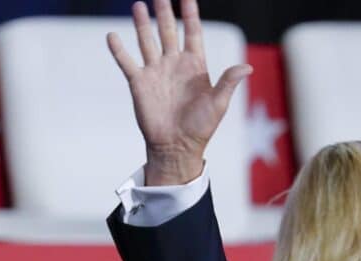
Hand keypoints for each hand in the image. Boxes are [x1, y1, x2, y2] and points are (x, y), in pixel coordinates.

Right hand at [107, 0, 251, 184]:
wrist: (177, 146)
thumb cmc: (201, 127)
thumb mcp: (219, 103)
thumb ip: (229, 82)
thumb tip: (247, 67)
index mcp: (195, 66)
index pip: (193, 33)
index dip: (191, 14)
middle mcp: (174, 65)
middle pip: (169, 31)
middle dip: (165, 12)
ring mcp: (156, 72)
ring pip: (147, 41)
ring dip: (142, 23)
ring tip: (139, 5)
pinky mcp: (139, 83)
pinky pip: (127, 62)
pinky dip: (119, 49)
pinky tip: (112, 35)